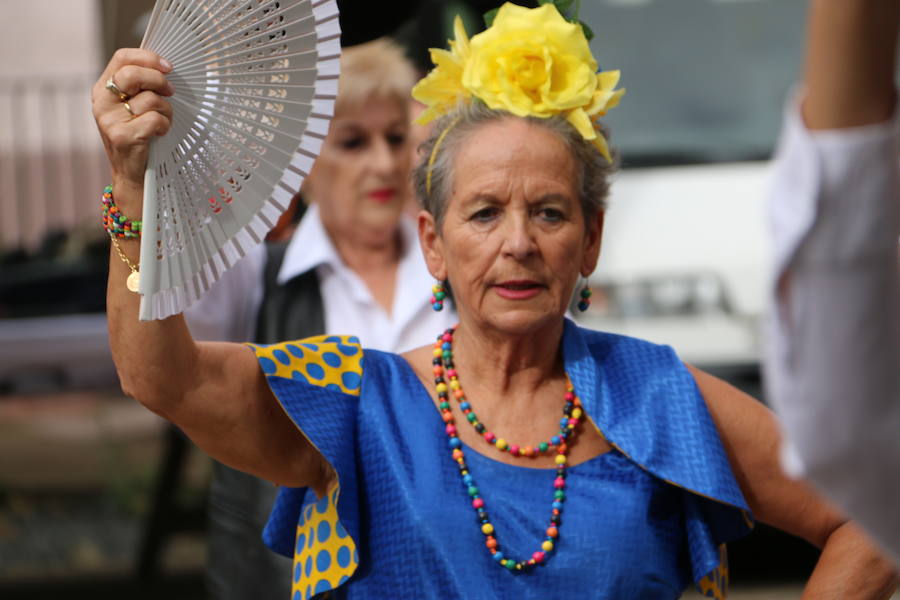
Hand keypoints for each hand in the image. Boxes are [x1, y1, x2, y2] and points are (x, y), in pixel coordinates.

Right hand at [91, 49, 174, 197]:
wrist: (131, 174)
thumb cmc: (139, 136)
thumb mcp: (133, 107)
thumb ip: (140, 87)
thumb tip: (164, 68)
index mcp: (103, 89)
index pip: (122, 58)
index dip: (148, 58)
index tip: (168, 67)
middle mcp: (102, 102)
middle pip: (133, 74)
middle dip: (159, 81)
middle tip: (170, 92)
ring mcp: (109, 120)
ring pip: (150, 100)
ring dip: (166, 110)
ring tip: (163, 121)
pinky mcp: (122, 136)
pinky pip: (155, 119)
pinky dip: (165, 126)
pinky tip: (159, 133)